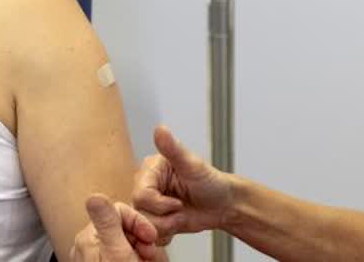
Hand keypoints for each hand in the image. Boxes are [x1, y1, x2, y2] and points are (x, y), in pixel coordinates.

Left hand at [70, 194, 158, 261]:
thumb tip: (94, 195)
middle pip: (121, 226)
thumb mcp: (117, 251)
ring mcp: (92, 258)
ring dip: (139, 248)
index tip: (150, 236)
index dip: (138, 222)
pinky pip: (117, 254)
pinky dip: (131, 256)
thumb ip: (108, 222)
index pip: (118, 212)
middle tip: (149, 252)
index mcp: (88, 237)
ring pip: (122, 240)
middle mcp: (86, 246)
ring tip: (145, 260)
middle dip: (140, 237)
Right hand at [133, 126, 234, 244]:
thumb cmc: (211, 182)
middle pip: (140, 211)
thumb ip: (174, 149)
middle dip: (163, 217)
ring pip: (144, 225)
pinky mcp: (155, 220)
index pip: (141, 194)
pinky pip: (150, 234)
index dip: (160, 204)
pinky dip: (165, 234)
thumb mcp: (193, 165)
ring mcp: (150, 204)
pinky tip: (177, 224)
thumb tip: (160, 129)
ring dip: (166, 226)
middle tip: (181, 210)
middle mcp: (146, 185)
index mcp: (151, 169)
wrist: (224, 205)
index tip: (179, 203)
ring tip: (181, 216)